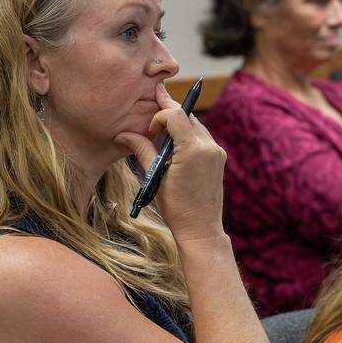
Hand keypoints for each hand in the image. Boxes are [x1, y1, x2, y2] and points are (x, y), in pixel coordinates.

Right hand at [115, 82, 227, 240]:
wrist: (200, 228)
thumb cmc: (176, 207)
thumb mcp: (155, 176)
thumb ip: (141, 150)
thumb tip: (121, 134)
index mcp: (192, 150)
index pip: (176, 114)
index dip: (160, 116)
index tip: (150, 131)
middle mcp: (209, 147)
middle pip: (187, 115)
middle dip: (169, 114)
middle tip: (152, 114)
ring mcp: (217, 151)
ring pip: (196, 124)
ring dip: (179, 124)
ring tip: (162, 133)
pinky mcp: (219, 157)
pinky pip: (203, 136)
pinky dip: (188, 134)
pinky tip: (176, 145)